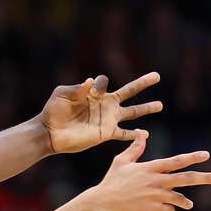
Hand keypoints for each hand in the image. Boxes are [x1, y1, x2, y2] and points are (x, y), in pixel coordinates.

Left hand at [39, 73, 162, 153]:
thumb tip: (91, 82)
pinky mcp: (106, 133)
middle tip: (157, 76)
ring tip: (160, 105)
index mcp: (94, 93)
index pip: (104, 81)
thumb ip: (76, 88)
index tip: (91, 91)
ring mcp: (107, 118)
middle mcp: (104, 104)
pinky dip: (135, 135)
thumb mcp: (61, 94)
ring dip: (146, 108)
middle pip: (129, 91)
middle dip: (143, 83)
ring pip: (132, 112)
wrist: (50, 133)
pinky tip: (145, 134)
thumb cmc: (53, 112)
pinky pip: (124, 134)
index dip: (99, 84)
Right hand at [82, 130, 210, 210]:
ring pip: (180, 198)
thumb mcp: (121, 162)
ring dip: (185, 201)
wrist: (100, 204)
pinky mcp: (153, 210)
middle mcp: (155, 181)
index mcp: (150, 168)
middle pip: (186, 179)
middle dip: (205, 178)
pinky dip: (165, 210)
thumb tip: (143, 132)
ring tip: (188, 204)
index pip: (175, 161)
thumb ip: (135, 148)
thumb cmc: (111, 182)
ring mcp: (155, 197)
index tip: (206, 155)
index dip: (191, 158)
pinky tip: (154, 210)